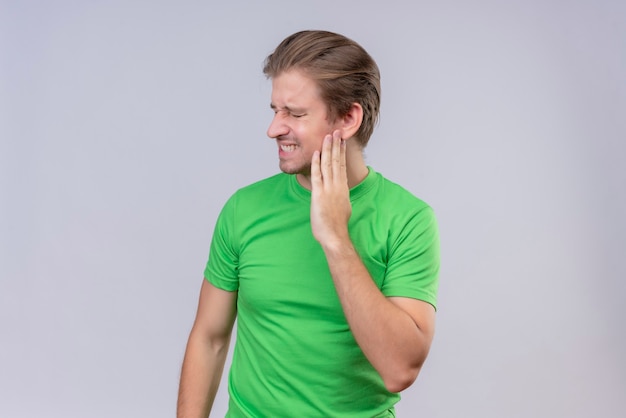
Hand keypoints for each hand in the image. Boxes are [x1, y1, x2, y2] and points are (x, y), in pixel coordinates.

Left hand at [310, 130, 351, 246]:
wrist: (335, 235)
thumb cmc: (337, 226)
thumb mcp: (343, 207)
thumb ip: (340, 197)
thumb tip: (339, 194)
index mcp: (343, 188)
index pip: (342, 166)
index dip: (341, 152)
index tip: (341, 141)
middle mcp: (337, 186)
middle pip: (336, 161)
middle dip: (336, 145)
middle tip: (336, 132)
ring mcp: (328, 189)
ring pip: (328, 165)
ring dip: (327, 150)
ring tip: (328, 137)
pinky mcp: (319, 194)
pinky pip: (317, 175)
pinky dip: (316, 163)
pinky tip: (316, 153)